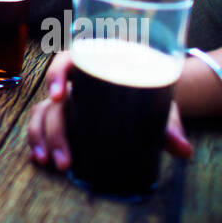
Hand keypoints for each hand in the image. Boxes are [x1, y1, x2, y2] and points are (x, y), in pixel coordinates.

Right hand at [26, 52, 191, 172]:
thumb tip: (183, 150)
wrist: (150, 99)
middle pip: (53, 101)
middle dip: (54, 131)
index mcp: (94, 66)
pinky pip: (42, 124)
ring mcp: (67, 101)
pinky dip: (38, 140)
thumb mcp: (160, 105)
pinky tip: (40, 159)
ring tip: (47, 162)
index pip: (67, 60)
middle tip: (65, 159)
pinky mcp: (65, 118)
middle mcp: (75, 83)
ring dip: (40, 138)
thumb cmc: (151, 93)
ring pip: (42, 113)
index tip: (58, 96)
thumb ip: (170, 126)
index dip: (56, 75)